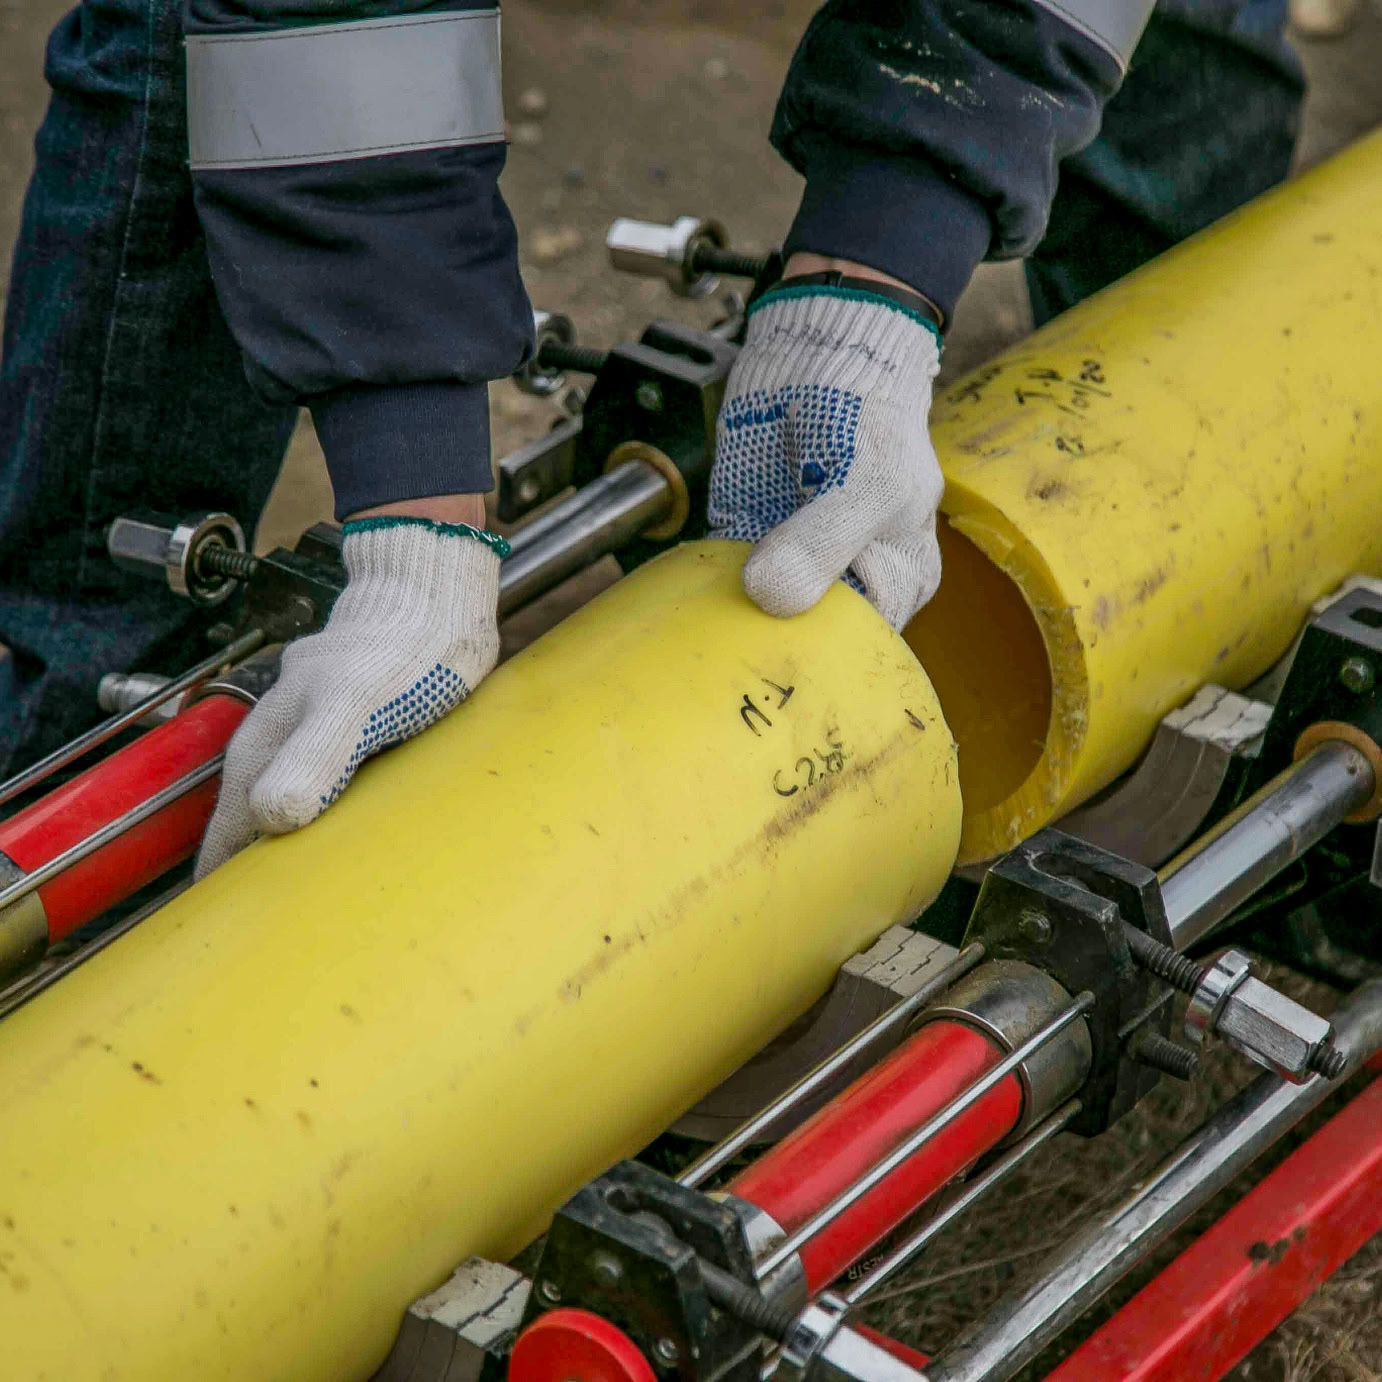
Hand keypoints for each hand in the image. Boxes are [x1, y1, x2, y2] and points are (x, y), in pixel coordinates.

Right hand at [195, 515, 504, 877]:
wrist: (433, 591)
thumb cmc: (400, 644)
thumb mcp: (357, 706)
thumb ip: (316, 758)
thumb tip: (272, 819)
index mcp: (273, 738)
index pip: (233, 819)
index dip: (223, 869)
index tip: (214, 914)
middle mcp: (285, 733)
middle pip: (251, 808)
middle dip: (244, 857)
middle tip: (246, 910)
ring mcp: (318, 724)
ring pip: (284, 791)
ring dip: (280, 833)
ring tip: (285, 879)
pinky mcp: (353, 719)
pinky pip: (325, 777)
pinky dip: (322, 808)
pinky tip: (339, 822)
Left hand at [708, 267, 943, 630]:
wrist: (816, 349)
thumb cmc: (868, 414)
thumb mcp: (865, 481)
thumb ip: (822, 542)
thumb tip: (770, 597)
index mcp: (897, 577)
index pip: (861, 646)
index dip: (824, 658)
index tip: (784, 662)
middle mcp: (844, 578)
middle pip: (807, 639)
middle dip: (773, 647)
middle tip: (736, 657)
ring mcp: (790, 560)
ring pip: (759, 615)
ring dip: (733, 624)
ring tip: (709, 632)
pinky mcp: (742, 538)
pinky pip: (721, 579)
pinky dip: (706, 589)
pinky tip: (692, 595)